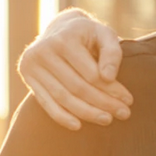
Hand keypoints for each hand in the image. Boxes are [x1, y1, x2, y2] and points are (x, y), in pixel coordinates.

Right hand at [19, 9, 131, 128]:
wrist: (60, 28)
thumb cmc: (88, 35)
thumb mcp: (105, 34)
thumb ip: (112, 52)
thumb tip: (109, 77)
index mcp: (64, 39)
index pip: (91, 73)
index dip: (112, 89)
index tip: (128, 100)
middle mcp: (43, 51)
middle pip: (77, 87)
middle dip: (102, 103)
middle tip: (123, 114)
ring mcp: (31, 65)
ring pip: (63, 97)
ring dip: (86, 113)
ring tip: (107, 120)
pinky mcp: (27, 77)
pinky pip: (45, 102)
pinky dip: (61, 116)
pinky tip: (78, 126)